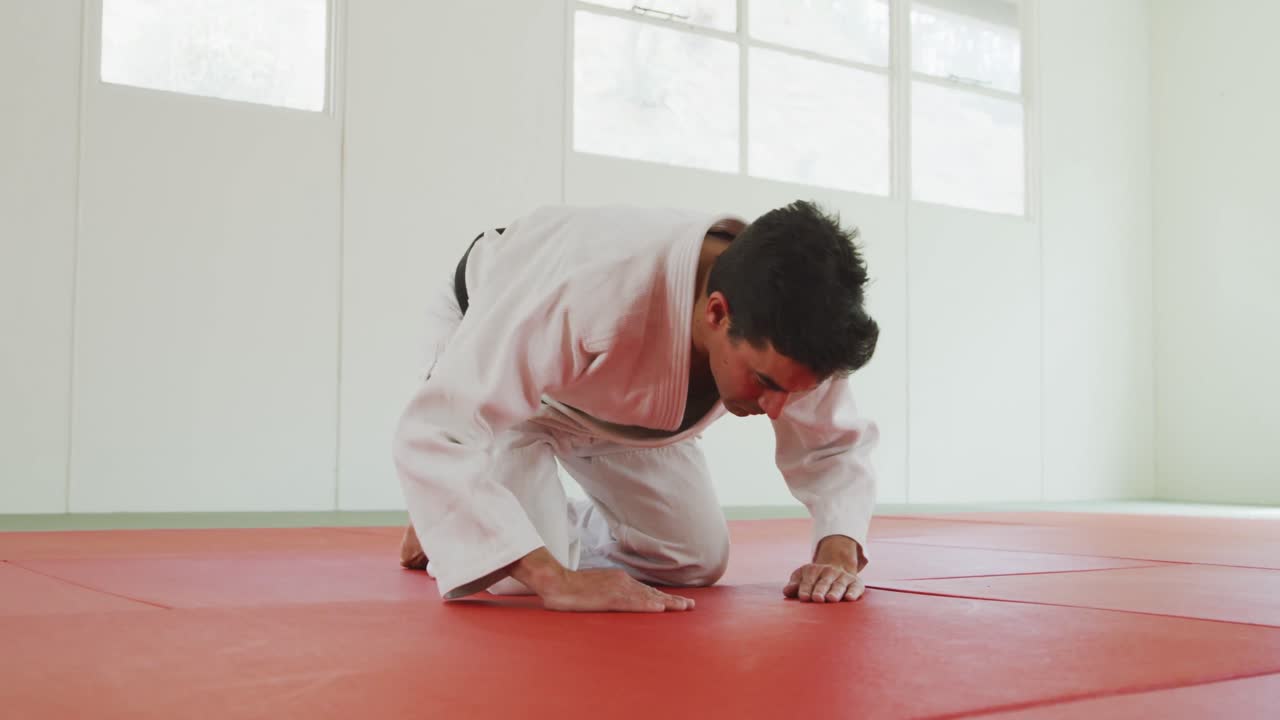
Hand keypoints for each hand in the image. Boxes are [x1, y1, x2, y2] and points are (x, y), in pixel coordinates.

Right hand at [510, 547, 693, 612]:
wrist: (555, 582)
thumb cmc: (571, 587)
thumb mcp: (595, 588)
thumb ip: (608, 592)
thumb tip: (616, 599)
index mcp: (618, 580)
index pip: (645, 589)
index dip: (662, 596)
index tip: (676, 602)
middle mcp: (622, 581)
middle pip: (652, 592)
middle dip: (672, 600)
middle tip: (690, 606)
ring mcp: (617, 589)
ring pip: (647, 597)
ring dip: (667, 603)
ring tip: (684, 608)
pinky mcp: (609, 598)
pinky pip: (632, 603)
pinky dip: (648, 605)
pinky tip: (659, 608)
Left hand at [782, 534, 865, 602]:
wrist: (836, 569)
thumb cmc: (813, 580)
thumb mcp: (801, 578)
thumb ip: (794, 585)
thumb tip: (786, 591)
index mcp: (813, 570)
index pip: (807, 581)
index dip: (805, 589)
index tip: (803, 598)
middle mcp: (829, 571)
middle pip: (823, 583)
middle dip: (820, 590)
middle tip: (817, 599)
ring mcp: (843, 576)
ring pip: (839, 585)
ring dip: (835, 591)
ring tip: (831, 599)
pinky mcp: (856, 583)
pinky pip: (855, 587)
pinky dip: (853, 592)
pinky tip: (850, 598)